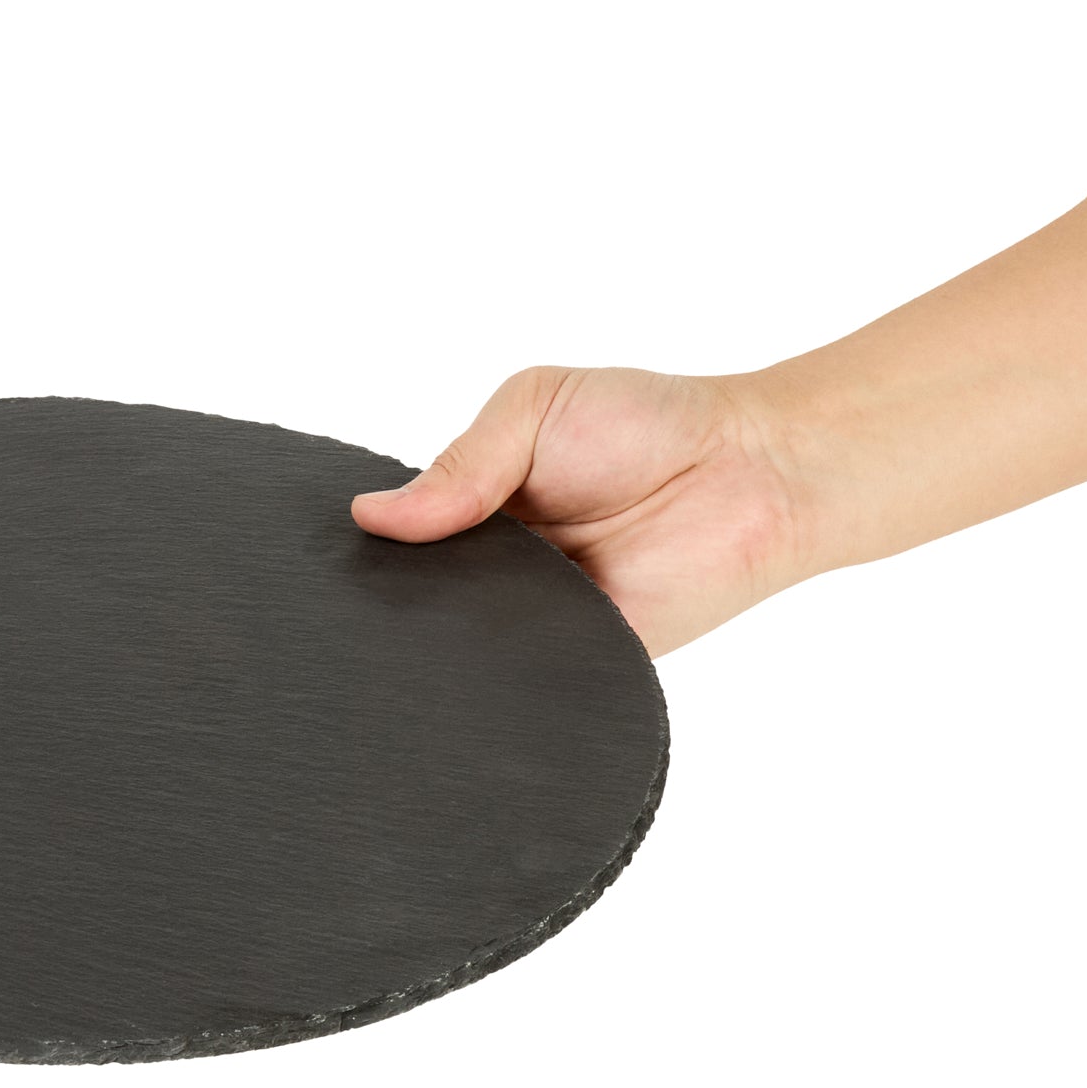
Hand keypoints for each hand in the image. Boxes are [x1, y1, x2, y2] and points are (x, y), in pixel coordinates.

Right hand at [351, 366, 805, 657]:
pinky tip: (489, 652)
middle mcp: (496, 570)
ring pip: (461, 646)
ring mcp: (534, 619)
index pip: (397, 541)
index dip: (369, 546)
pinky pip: (522, 679)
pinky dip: (502, 672)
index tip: (333, 551)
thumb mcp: (534, 408)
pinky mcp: (579, 662)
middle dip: (399, 596)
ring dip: (448, 635)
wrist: (752, 473)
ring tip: (441, 615)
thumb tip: (373, 516)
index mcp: (474, 506)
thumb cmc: (652, 424)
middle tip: (379, 591)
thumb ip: (461, 464)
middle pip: (418, 599)